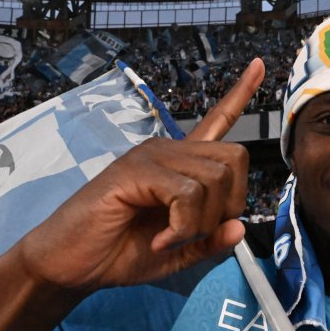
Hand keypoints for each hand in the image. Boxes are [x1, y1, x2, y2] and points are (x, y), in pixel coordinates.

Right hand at [13, 58, 265, 291]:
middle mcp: (167, 150)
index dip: (240, 94)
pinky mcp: (135, 170)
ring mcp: (150, 156)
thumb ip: (209, 241)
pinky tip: (159, 240)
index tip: (259, 64)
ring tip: (169, 239)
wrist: (70, 266)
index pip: (216, 121)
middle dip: (227, 206)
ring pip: (214, 180)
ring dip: (200, 223)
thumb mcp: (178, 254)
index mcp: (179, 165)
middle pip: (234, 159)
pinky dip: (181, 227)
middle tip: (193, 233)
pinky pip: (186, 194)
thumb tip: (240, 227)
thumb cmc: (117, 254)